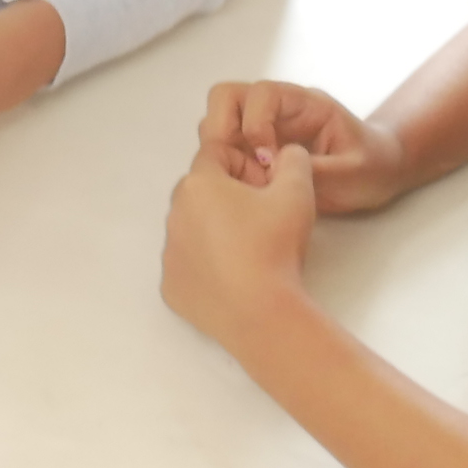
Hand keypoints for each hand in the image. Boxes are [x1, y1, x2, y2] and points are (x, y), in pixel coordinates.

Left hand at [160, 139, 325, 351]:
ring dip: (215, 231)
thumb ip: (293, 159)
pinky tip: (233, 277)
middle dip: (227, 196)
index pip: (218, 155)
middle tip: (261, 220)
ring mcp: (168, 253)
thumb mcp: (298, 191)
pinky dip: (206, 266)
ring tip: (249, 252)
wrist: (260, 314)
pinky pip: (188, 265)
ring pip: (192, 229)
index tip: (265, 188)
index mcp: (198, 184)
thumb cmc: (275, 246)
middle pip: (201, 192)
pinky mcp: (170, 286)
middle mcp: (174, 214)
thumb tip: (286, 153)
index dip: (245, 166)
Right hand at [194, 80, 403, 214]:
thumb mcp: (351, 172)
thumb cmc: (372, 166)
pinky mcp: (255, 151)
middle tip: (238, 169)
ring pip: (217, 124)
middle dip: (222, 132)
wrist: (379, 172)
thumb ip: (314, 169)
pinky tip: (248, 193)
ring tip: (245, 184)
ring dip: (221, 153)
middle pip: (226, 98)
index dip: (255, 124)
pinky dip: (226, 170)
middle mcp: (277, 110)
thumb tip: (274, 170)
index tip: (266, 160)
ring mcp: (263, 129)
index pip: (260, 93)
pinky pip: (225, 152)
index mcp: (304, 104)